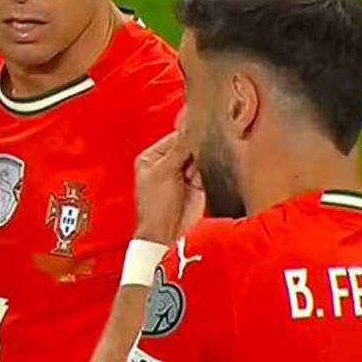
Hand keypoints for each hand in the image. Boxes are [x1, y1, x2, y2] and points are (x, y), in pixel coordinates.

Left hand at [133, 131, 204, 245]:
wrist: (168, 234)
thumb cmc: (154, 208)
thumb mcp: (164, 172)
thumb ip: (179, 150)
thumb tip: (190, 129)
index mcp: (152, 158)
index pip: (173, 137)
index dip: (186, 134)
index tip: (199, 128)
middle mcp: (168, 164)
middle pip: (188, 146)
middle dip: (195, 148)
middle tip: (200, 149)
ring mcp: (184, 175)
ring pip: (200, 157)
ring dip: (202, 160)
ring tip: (199, 168)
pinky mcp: (199, 185)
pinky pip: (208, 170)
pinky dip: (210, 170)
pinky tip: (206, 173)